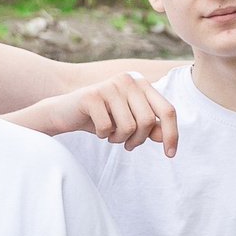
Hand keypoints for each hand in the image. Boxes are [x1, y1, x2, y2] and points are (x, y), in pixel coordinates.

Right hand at [2, 73, 178, 155]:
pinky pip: (107, 127)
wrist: (64, 112)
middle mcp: (128, 80)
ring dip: (119, 138)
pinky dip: (103, 135)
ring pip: (129, 126)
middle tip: (127, 145)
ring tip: (110, 134)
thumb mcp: (128, 123)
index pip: (167, 110)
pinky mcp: (92, 95)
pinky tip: (96, 129)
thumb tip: (165, 136)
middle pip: (147, 121)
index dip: (172, 134)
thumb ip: (149, 127)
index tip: (170, 154)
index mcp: (141, 84)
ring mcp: (109, 86)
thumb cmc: (100, 118)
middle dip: (138, 139)